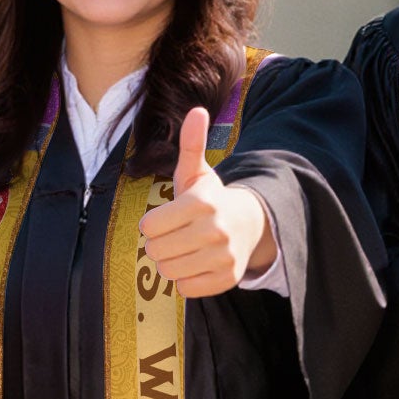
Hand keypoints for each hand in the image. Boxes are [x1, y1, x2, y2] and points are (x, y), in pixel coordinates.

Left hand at [138, 107, 273, 297]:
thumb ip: (191, 144)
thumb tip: (197, 110)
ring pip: (169, 272)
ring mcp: (223, 257)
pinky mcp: (227, 279)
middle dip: (159, 244)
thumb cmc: (211, 199)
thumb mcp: (198, 172)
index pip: (149, 227)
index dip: (151, 224)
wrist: (249, 224)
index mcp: (203, 203)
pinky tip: (196, 263)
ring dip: (170, 262)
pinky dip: (186, 279)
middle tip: (174, 236)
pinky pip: (186, 288)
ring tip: (184, 249)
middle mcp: (215, 231)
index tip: (165, 219)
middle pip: (156, 251)